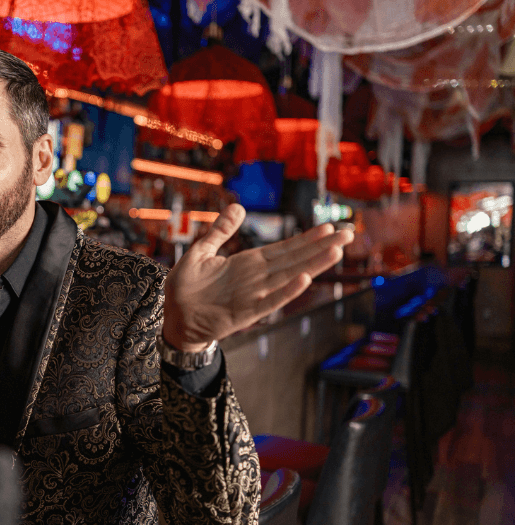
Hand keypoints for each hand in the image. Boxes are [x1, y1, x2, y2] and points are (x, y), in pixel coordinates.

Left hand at [163, 204, 353, 350]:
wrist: (173, 317)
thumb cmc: (186, 286)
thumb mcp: (201, 251)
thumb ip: (220, 231)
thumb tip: (239, 206)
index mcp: (248, 263)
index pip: (285, 248)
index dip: (308, 238)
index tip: (331, 227)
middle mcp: (256, 278)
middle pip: (295, 259)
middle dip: (322, 247)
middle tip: (350, 234)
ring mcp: (253, 295)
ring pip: (289, 277)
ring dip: (313, 265)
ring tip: (336, 251)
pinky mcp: (244, 313)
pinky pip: (269, 301)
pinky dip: (287, 291)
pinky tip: (304, 279)